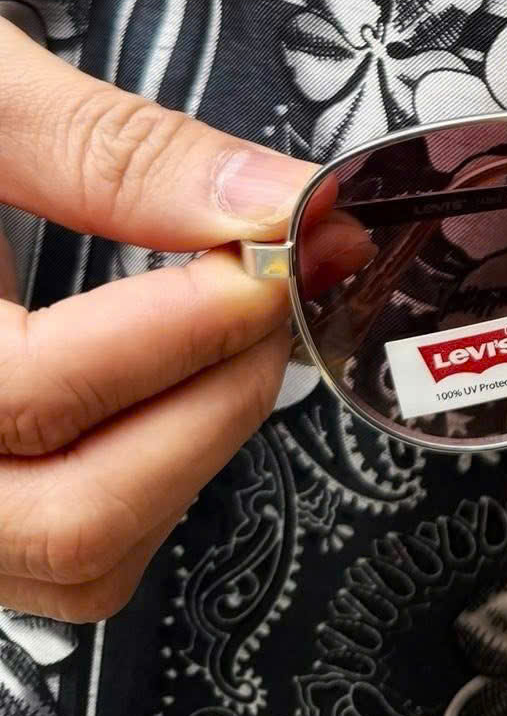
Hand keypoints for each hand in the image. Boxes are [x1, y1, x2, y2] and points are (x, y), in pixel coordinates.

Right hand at [0, 19, 313, 623]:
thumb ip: (110, 149)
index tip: (268, 258)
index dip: (175, 331)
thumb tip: (270, 202)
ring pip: (80, 563)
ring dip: (196, 448)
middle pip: (68, 518)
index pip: (25, 396)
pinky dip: (154, 482)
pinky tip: (176, 381)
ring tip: (232, 327)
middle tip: (272, 292)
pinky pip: (69, 566)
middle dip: (209, 403)